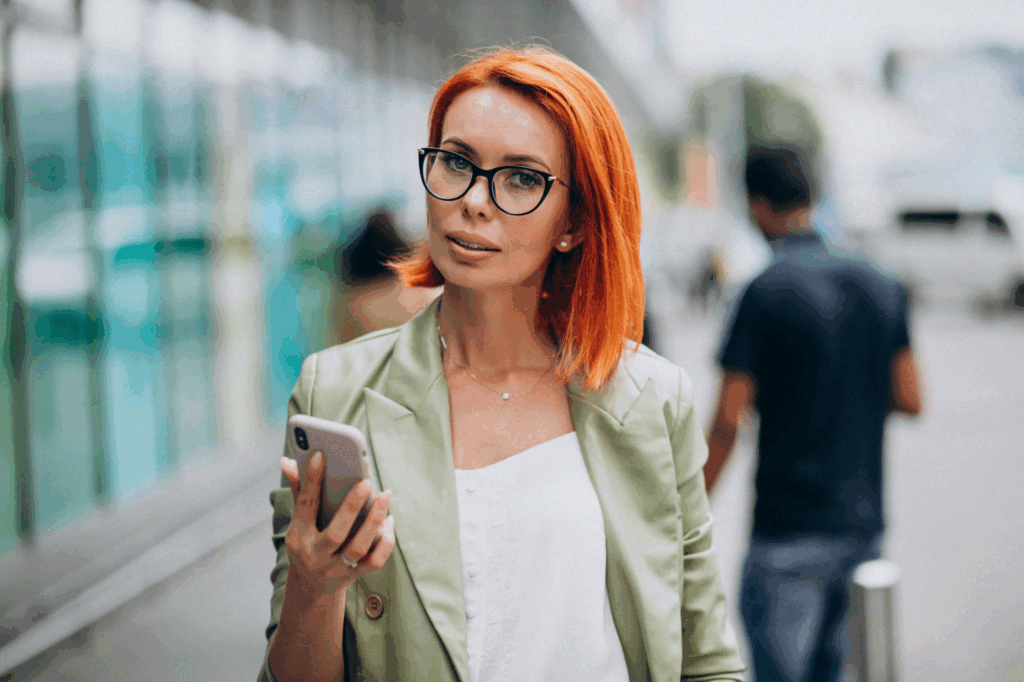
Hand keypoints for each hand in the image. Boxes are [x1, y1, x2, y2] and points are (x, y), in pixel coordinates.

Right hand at [280, 452, 395, 592]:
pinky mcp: (354, 575)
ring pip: (359, 548)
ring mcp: (336, 568)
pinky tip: (389, 520)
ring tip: (385, 495)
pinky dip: (386, 541)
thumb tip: (288, 460)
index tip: (319, 455)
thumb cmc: (306, 542)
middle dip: (352, 507)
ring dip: (375, 521)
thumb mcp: (298, 521)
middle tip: (366, 481)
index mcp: (297, 538)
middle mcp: (315, 556)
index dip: (310, 480)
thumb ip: (298, 490)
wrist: (310, 587)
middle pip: (335, 534)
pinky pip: (375, 561)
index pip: (304, 506)